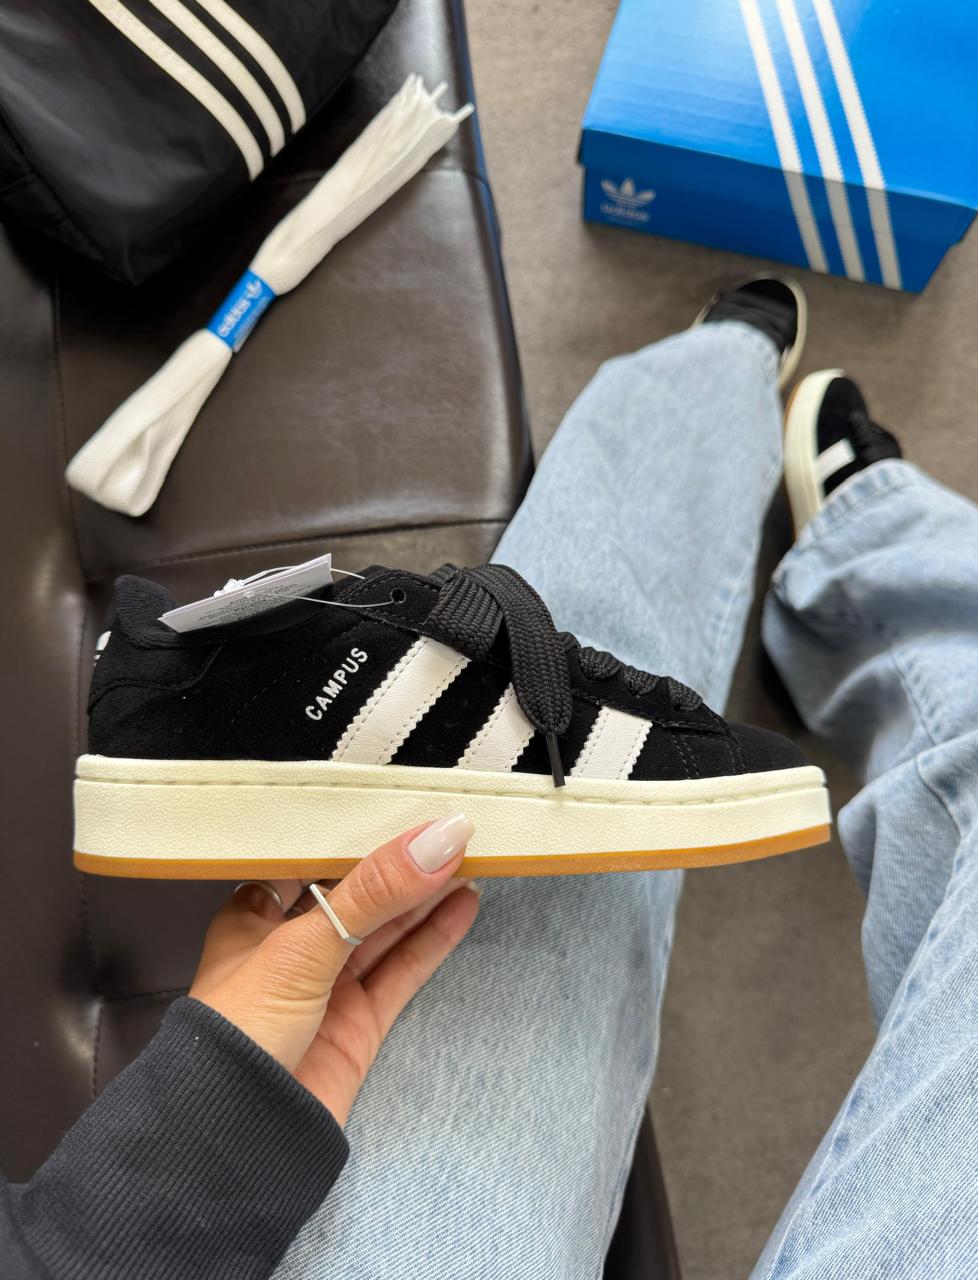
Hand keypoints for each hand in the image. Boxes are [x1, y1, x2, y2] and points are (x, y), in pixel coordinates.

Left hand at [189, 813, 478, 1124]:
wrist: (234, 1138)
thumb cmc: (234, 1037)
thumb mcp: (303, 946)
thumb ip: (374, 892)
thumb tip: (436, 840)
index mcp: (254, 917)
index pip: (311, 860)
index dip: (356, 832)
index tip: (400, 802)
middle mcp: (290, 948)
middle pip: (356, 894)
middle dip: (400, 863)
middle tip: (449, 827)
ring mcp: (328, 986)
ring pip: (385, 929)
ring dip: (425, 895)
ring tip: (469, 855)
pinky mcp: (359, 1023)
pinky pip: (403, 970)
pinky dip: (434, 938)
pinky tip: (463, 906)